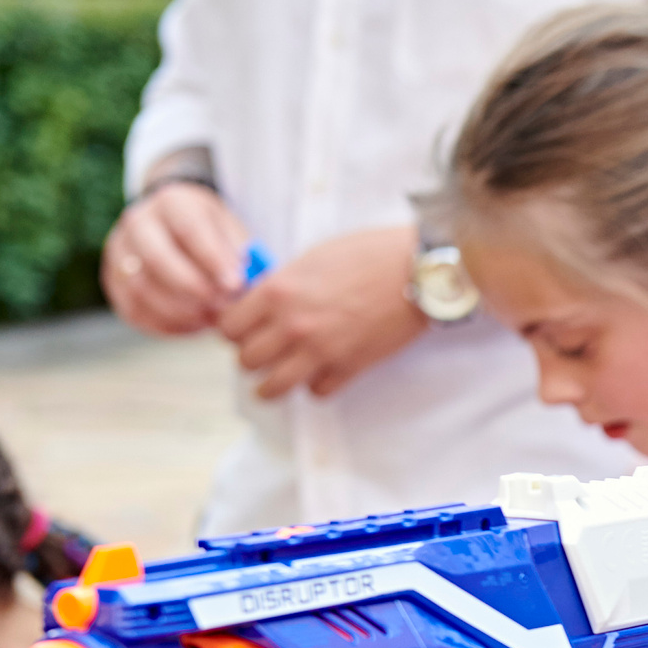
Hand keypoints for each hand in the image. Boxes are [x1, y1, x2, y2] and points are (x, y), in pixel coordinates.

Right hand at [102, 183, 248, 334]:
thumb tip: (244, 287)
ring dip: (179, 311)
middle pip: (157, 258)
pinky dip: (166, 324)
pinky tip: (193, 325)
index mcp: (172, 202)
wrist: (175, 227)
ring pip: (141, 288)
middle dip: (192, 288)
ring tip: (211, 319)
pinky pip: (134, 310)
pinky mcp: (113, 280)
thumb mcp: (230, 230)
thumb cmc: (212, 233)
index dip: (212, 260)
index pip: (189, 229)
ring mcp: (119, 251)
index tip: (235, 285)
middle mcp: (138, 222)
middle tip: (221, 306)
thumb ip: (238, 255)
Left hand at [216, 224, 426, 397]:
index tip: (245, 330)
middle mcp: (293, 325)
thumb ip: (283, 284)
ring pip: (273, 387)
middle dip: (252, 356)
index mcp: (278, 292)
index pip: (229, 327)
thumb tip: (264, 303)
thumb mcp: (312, 258)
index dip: (235, 330)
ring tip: (280, 378)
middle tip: (265, 351)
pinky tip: (322, 373)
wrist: (418, 271)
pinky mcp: (350, 367)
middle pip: (245, 360)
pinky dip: (316, 386)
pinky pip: (317, 392)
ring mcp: (321, 350)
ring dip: (273, 383)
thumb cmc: (370, 255)